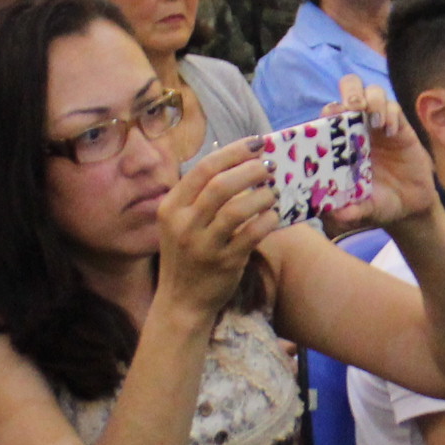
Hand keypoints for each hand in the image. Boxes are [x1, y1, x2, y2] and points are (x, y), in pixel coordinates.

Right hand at [157, 143, 280, 323]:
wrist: (181, 301)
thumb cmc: (187, 254)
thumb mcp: (181, 222)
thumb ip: (201, 195)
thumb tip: (241, 160)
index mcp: (171, 207)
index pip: (204, 169)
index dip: (234, 152)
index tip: (257, 143)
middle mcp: (183, 224)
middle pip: (221, 185)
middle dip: (251, 170)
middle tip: (269, 167)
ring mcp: (203, 245)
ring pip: (237, 209)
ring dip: (262, 196)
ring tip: (272, 193)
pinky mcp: (224, 263)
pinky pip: (252, 234)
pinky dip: (267, 220)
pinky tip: (273, 216)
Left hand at [339, 78, 435, 232]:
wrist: (410, 206)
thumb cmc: (378, 202)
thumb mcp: (362, 209)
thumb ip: (350, 211)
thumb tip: (335, 214)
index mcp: (342, 141)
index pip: (329, 112)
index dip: (329, 111)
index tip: (332, 120)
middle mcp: (359, 127)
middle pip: (350, 88)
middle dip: (351, 92)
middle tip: (354, 107)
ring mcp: (380, 124)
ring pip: (373, 91)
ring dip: (372, 100)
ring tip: (375, 121)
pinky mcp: (401, 127)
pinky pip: (394, 107)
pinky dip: (391, 113)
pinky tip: (391, 131)